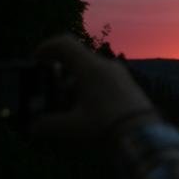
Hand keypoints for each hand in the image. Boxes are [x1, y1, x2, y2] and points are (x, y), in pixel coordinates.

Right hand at [31, 35, 159, 139]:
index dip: (46, 47)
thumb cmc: (107, 126)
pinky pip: (101, 79)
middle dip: (58, 75)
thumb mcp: (73, 127)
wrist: (145, 135)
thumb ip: (48, 125)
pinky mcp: (126, 85)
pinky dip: (87, 89)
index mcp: (90, 68)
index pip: (64, 44)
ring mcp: (118, 74)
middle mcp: (106, 65)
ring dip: (72, 85)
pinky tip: (83, 111)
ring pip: (88, 71)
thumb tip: (33, 126)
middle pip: (75, 60)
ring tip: (64, 108)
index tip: (35, 60)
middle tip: (47, 92)